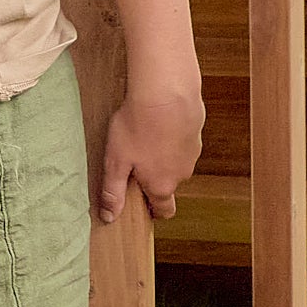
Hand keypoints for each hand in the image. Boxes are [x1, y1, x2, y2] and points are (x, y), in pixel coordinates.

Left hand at [98, 86, 202, 222]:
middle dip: (152, 177)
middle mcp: (182, 173)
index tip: (143, 205)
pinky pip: (182, 140)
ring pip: (176, 161)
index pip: (164, 210)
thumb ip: (113, 191)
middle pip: (168, 184)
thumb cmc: (139, 125)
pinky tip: (157, 122)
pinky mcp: (196, 131)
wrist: (166, 91)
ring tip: (143, 137)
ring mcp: (192, 152)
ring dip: (163, 155)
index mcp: (162, 185)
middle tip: (133, 160)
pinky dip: (171, 136)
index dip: (153, 210)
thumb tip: (110, 215)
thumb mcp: (116, 161)